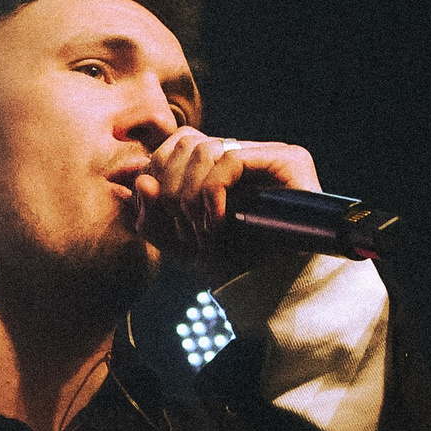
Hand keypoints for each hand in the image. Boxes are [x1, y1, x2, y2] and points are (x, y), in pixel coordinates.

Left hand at [129, 129, 321, 263]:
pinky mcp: (289, 159)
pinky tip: (218, 222)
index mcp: (218, 164)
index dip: (158, 173)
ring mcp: (268, 153)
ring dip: (193, 196)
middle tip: (185, 231)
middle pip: (186, 142)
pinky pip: (231, 160)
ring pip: (206, 149)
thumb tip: (142, 181)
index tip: (162, 215)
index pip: (175, 143)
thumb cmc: (230, 264)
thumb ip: (151, 217)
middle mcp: (244, 151)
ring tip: (203, 232)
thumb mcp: (178, 242)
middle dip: (172, 190)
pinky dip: (213, 193)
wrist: (274, 288)